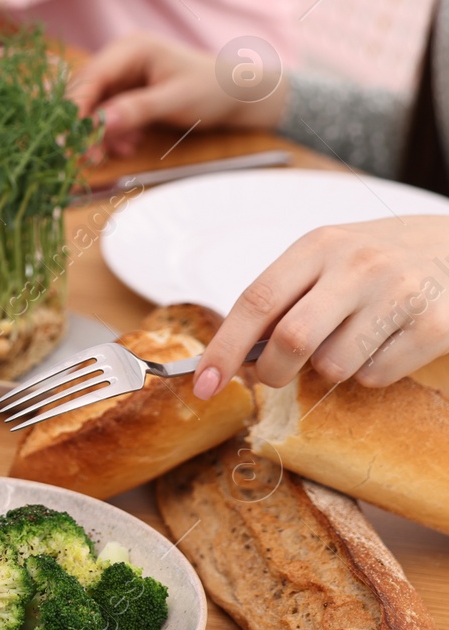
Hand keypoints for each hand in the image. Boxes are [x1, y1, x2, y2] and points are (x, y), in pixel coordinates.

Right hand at [69, 32, 287, 157]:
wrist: (238, 94)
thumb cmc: (213, 89)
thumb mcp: (176, 100)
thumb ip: (137, 110)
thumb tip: (97, 123)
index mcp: (131, 48)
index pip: (91, 77)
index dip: (74, 106)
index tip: (64, 136)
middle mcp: (120, 58)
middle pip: (85, 92)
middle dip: (82, 125)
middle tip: (83, 156)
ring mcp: (121, 76)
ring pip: (91, 107)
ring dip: (96, 134)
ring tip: (112, 154)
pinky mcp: (124, 93)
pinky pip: (105, 115)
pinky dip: (111, 134)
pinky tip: (128, 145)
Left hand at [194, 216, 448, 398]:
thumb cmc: (374, 261)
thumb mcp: (325, 260)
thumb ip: (282, 299)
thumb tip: (236, 357)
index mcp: (318, 245)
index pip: (257, 301)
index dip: (224, 348)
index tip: (204, 383)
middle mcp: (358, 265)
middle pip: (292, 340)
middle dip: (272, 372)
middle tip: (273, 376)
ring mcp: (399, 294)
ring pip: (334, 367)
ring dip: (329, 370)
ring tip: (350, 342)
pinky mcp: (435, 326)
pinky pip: (375, 376)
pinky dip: (369, 373)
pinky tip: (385, 343)